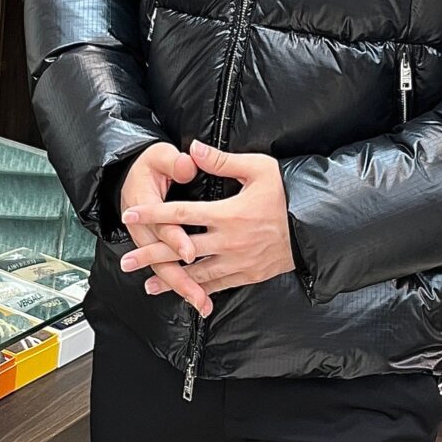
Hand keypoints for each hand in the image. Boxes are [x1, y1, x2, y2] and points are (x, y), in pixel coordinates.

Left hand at [120, 139, 294, 297]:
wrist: (314, 226)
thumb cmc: (286, 194)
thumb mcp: (259, 169)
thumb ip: (223, 161)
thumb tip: (193, 148)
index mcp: (228, 214)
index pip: (181, 214)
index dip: (154, 213)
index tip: (130, 213)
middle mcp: (228, 241)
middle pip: (181, 250)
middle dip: (151, 254)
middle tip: (126, 260)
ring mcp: (237, 261)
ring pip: (196, 274)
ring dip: (169, 279)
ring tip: (146, 283)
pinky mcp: (247, 274)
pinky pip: (217, 285)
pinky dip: (197, 290)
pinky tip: (183, 292)